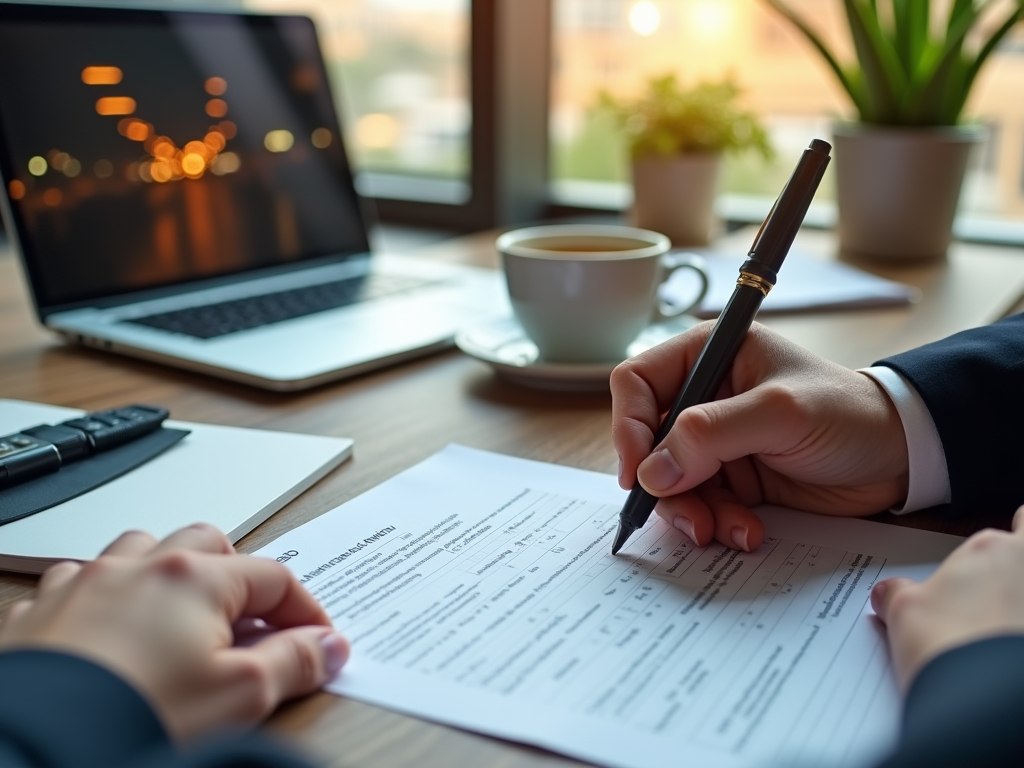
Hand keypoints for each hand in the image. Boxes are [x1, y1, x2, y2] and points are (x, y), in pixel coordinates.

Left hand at [0, 524, 348, 741]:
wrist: (33, 746)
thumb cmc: (135, 715)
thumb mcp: (239, 697)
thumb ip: (293, 663)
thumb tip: (328, 646)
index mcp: (195, 578)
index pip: (275, 577)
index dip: (305, 610)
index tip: (316, 641)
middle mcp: (139, 566)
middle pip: (207, 544)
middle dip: (235, 573)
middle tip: (249, 619)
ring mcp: (84, 584)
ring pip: (139, 550)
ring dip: (166, 572)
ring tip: (179, 615)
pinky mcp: (40, 613)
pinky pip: (77, 583)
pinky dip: (103, 598)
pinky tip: (108, 632)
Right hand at [610, 322, 908, 550]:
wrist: (899, 458)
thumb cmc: (847, 413)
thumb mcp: (779, 413)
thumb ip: (711, 434)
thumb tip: (651, 471)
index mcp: (707, 355)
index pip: (636, 383)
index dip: (628, 425)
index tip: (638, 471)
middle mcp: (703, 396)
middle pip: (646, 441)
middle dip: (664, 484)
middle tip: (689, 516)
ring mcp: (714, 441)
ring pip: (668, 481)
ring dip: (692, 512)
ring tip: (725, 530)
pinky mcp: (730, 478)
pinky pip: (699, 505)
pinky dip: (716, 524)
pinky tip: (747, 532)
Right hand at [872, 506, 1023, 689]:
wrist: (981, 701)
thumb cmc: (949, 645)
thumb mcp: (904, 610)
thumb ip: (898, 592)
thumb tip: (889, 593)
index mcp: (992, 551)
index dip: (1016, 538)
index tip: (994, 557)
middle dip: (1014, 567)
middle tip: (996, 588)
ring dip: (1014, 605)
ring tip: (993, 630)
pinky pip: (1023, 629)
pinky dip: (1015, 635)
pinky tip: (1000, 655)